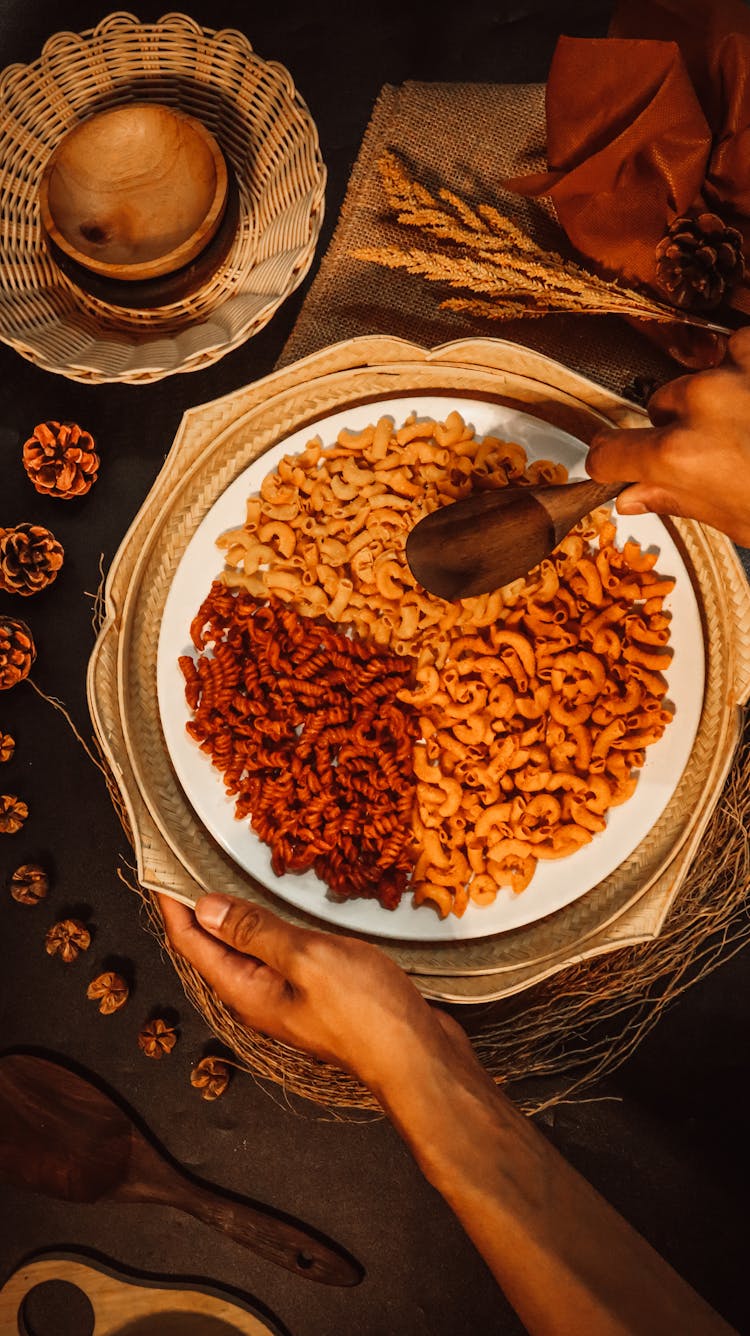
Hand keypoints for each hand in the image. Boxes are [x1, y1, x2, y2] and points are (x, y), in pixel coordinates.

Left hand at [158, 892, 471, 1105]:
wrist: (417, 1059)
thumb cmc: (365, 1012)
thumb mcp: (306, 959)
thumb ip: (256, 932)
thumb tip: (204, 908)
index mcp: (245, 991)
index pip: (191, 942)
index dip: (173, 902)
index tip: (161, 863)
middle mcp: (258, 997)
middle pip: (212, 947)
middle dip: (197, 906)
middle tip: (189, 859)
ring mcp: (288, 998)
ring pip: (247, 950)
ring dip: (235, 914)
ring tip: (228, 874)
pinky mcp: (316, 995)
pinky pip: (278, 954)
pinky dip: (270, 926)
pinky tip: (283, 908)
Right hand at [586, 326, 749, 545]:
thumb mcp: (736, 519)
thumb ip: (678, 500)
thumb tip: (634, 497)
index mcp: (682, 456)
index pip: (611, 453)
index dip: (609, 464)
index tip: (612, 467)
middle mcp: (701, 403)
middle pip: (660, 408)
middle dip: (679, 428)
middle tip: (720, 455)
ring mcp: (738, 368)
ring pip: (702, 375)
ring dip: (718, 396)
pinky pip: (740, 348)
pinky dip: (747, 369)